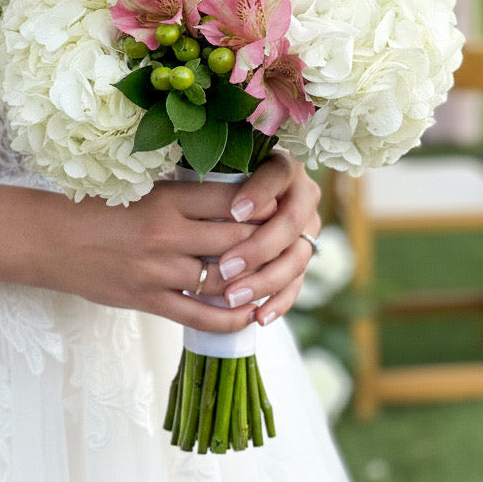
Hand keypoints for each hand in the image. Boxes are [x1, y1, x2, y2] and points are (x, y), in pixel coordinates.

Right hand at [36, 177, 263, 331]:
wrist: (52, 240)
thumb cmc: (100, 208)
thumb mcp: (144, 189)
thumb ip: (187, 197)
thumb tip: (238, 199)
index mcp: (168, 199)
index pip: (232, 200)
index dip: (263, 204)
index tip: (279, 205)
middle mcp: (167, 234)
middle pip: (236, 240)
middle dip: (267, 241)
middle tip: (286, 241)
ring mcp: (158, 271)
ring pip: (224, 279)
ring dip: (254, 280)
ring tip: (273, 275)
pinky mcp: (149, 301)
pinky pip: (200, 316)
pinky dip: (231, 318)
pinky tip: (251, 315)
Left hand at [217, 153, 321, 326]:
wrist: (239, 203)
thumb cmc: (214, 182)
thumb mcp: (213, 174)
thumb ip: (209, 178)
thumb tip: (175, 182)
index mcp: (282, 166)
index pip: (277, 176)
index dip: (259, 194)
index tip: (234, 211)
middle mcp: (302, 195)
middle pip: (290, 222)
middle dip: (258, 247)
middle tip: (227, 266)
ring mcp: (307, 228)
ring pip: (296, 257)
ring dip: (265, 280)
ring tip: (233, 296)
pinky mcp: (303, 257)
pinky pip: (297, 283)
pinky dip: (278, 302)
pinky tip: (259, 317)